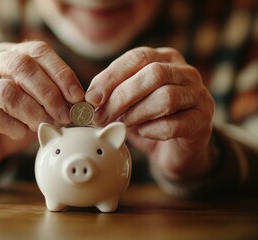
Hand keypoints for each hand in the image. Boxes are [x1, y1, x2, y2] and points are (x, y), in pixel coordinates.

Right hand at [0, 41, 83, 171]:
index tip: (77, 97)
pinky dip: (13, 126)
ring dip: (33, 112)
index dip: (61, 73)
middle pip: (22, 66)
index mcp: (9, 54)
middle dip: (49, 93)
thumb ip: (54, 98)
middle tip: (64, 115)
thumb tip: (80, 102)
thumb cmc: (15, 120)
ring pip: (7, 91)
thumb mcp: (37, 104)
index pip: (38, 51)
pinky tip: (22, 133)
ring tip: (45, 125)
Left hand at [86, 47, 214, 180]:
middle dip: (121, 96)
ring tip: (123, 124)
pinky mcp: (203, 121)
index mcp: (165, 59)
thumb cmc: (149, 119)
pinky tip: (143, 133)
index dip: (111, 76)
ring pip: (166, 97)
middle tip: (102, 116)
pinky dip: (153, 130)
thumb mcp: (128, 102)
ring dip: (136, 113)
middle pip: (153, 74)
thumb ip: (113, 94)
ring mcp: (199, 96)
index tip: (92, 97)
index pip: (138, 57)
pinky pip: (176, 124)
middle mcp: (186, 72)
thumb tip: (91, 98)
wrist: (176, 147)